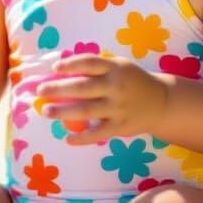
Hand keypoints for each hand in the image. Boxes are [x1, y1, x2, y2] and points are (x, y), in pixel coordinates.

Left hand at [35, 54, 167, 144]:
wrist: (161, 102)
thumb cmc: (132, 80)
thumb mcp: (119, 66)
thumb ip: (96, 67)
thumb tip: (61, 68)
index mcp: (115, 68)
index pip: (90, 63)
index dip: (72, 64)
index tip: (55, 67)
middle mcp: (116, 86)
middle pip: (83, 87)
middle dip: (59, 89)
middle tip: (40, 91)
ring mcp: (118, 108)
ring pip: (87, 110)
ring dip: (64, 112)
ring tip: (47, 112)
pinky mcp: (120, 126)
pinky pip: (98, 133)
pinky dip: (82, 138)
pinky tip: (68, 139)